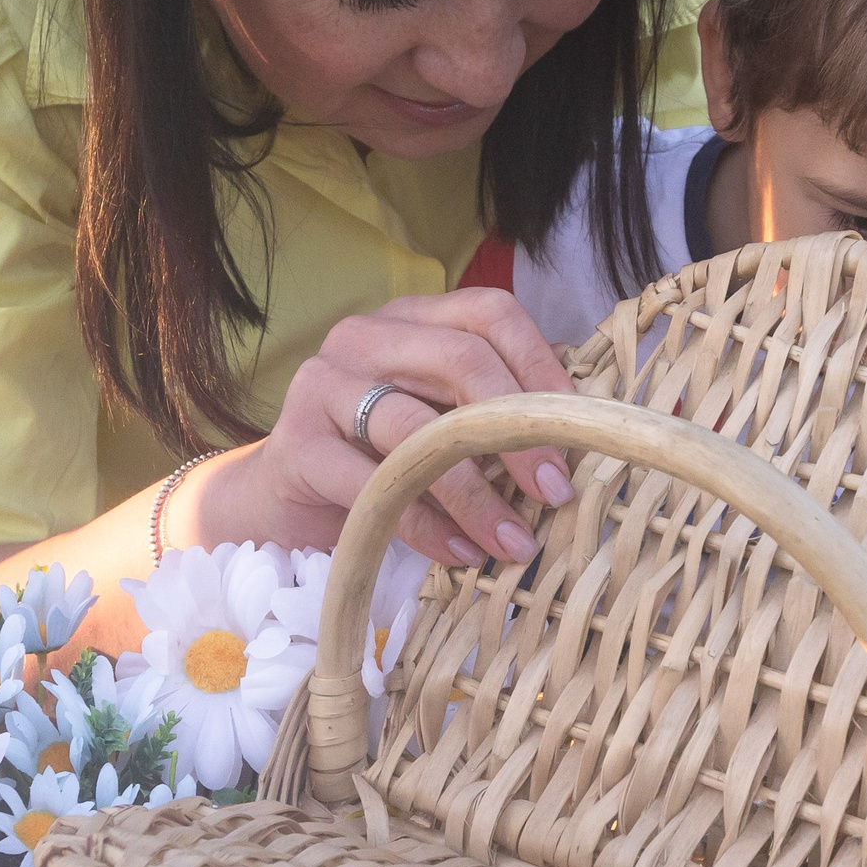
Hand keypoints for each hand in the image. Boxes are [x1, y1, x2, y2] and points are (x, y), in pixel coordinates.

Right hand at [174, 287, 578, 566]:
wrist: (282, 504)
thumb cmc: (379, 459)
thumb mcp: (442, 421)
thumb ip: (496, 406)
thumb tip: (584, 412)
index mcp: (410, 319)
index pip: (489, 313)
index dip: (542, 364)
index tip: (581, 425)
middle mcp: (363, 336)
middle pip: (459, 359)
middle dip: (518, 428)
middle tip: (555, 490)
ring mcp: (323, 386)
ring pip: (415, 428)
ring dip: (476, 493)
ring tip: (515, 541)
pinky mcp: (295, 447)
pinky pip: (374, 486)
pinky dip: (426, 525)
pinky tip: (461, 553)